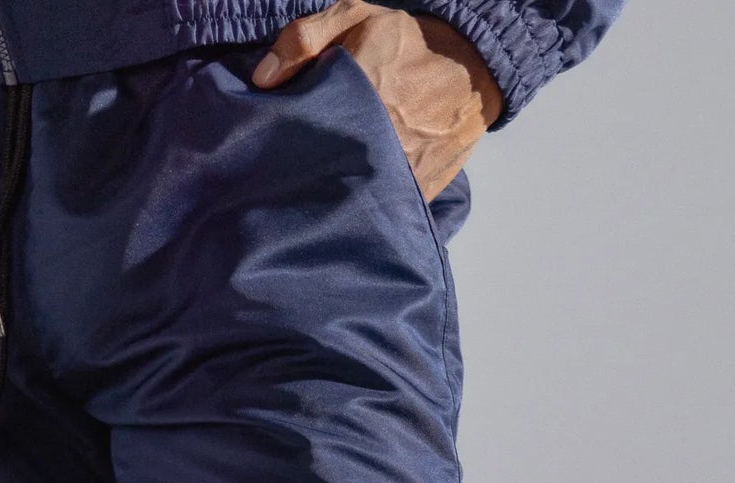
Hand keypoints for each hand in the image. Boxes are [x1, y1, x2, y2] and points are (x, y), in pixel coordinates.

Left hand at [252, 0, 501, 199]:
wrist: (474, 68)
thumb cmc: (409, 40)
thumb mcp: (354, 16)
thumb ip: (302, 39)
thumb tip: (260, 80)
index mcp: (360, 97)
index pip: (304, 136)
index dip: (283, 145)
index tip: (268, 147)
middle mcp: (382, 142)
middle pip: (324, 175)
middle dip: (305, 175)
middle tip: (290, 171)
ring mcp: (403, 174)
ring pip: (353, 199)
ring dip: (335, 195)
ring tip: (320, 188)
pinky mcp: (420, 193)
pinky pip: (384, 210)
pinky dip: (367, 207)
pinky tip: (354, 195)